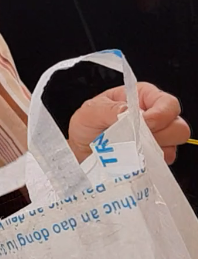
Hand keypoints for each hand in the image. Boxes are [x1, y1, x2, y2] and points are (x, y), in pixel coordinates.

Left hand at [68, 82, 190, 163]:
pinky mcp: (154, 156)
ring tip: (129, 147)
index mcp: (141, 97)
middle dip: (160, 134)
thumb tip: (129, 112)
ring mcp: (156, 137)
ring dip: (153, 148)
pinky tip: (132, 158)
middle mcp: (154, 116)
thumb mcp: (90, 112)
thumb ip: (110, 109)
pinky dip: (150, 161)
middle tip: (136, 138)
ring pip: (174, 144)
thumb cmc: (86, 127)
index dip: (161, 114)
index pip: (167, 103)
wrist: (80, 151)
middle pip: (178, 126)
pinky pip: (164, 161)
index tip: (145, 123)